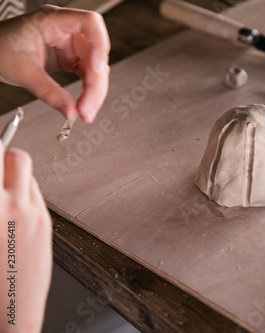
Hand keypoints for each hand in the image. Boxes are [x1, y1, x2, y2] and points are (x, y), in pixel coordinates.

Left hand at [0, 5, 109, 122]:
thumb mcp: (22, 71)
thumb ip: (48, 92)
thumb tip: (70, 111)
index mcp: (53, 21)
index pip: (90, 23)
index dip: (99, 45)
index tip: (96, 69)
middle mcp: (66, 31)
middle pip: (97, 54)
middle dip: (96, 83)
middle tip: (87, 107)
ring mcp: (70, 45)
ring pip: (96, 68)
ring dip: (95, 92)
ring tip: (86, 111)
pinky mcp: (70, 59)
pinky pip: (88, 76)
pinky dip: (88, 92)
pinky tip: (83, 105)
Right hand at [0, 142, 51, 331]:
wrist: (8, 311)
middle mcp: (8, 205)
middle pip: (15, 156)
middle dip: (3, 154)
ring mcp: (31, 214)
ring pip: (28, 173)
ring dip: (14, 173)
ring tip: (2, 189)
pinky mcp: (45, 224)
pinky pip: (35, 194)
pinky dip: (24, 192)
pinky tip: (12, 209)